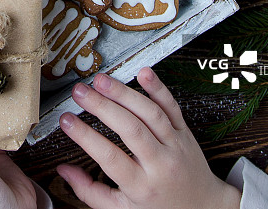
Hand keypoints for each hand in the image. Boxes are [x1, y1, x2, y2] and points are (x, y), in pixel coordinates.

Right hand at [57, 67, 240, 208]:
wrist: (204, 208)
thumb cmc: (159, 207)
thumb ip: (90, 192)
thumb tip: (64, 171)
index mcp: (141, 185)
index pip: (110, 157)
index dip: (85, 137)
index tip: (67, 120)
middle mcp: (160, 163)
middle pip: (130, 129)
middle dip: (102, 107)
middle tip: (80, 92)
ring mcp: (174, 144)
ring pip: (150, 114)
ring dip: (124, 93)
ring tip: (101, 80)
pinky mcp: (184, 131)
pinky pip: (172, 107)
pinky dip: (158, 89)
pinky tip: (143, 73)